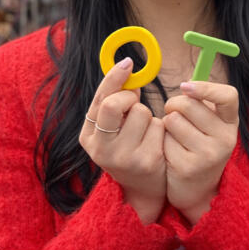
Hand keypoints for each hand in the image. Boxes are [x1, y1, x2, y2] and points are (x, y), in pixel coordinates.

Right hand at [79, 58, 165, 223]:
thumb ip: (114, 102)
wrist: (143, 188)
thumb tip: (126, 68)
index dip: (114, 77)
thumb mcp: (112, 128)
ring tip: (144, 132)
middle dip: (129, 97)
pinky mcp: (147, 162)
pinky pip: (158, 126)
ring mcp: (124, 157)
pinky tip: (155, 143)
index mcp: (89, 137)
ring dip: (148, 115)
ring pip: (141, 112)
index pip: (100, 100)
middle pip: (114, 104)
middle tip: (134, 102)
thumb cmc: (127, 147)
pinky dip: (159, 128)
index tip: (128, 62)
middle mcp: (101, 149)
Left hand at [162, 81, 238, 224]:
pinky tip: (171, 153)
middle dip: (174, 105)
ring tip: (175, 135)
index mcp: (230, 122)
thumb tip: (187, 83)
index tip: (185, 86)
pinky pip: (164, 140)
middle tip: (173, 113)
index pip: (228, 96)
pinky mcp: (188, 168)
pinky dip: (163, 142)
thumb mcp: (209, 124)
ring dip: (167, 124)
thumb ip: (201, 102)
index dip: (206, 87)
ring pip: (173, 120)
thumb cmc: (198, 144)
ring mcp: (208, 155)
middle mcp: (225, 139)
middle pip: (189, 104)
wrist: (197, 189)